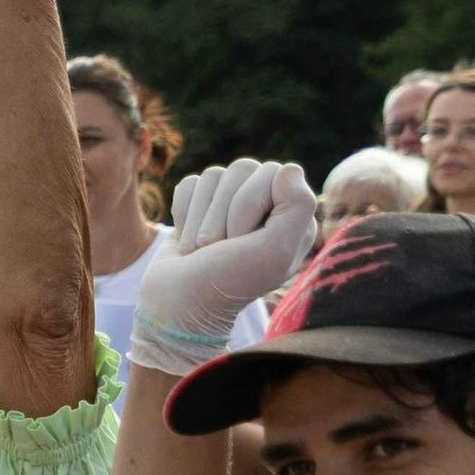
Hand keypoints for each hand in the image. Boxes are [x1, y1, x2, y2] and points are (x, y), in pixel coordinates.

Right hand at [131, 158, 314, 380]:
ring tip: (203, 249)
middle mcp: (265, 206)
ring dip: (200, 217)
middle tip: (220, 248)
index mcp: (292, 216)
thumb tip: (288, 168)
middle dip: (223, 213)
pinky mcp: (199, 207)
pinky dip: (183, 213)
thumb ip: (297, 207)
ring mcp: (230, 205)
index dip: (250, 203)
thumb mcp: (273, 252)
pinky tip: (188, 239)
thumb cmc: (228, 282)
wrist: (176, 306)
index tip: (242, 240)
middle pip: (242, 168)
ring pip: (214, 175)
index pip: (275, 173)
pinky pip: (190, 184)